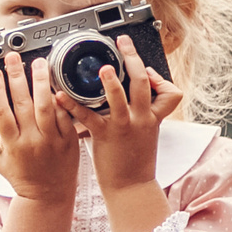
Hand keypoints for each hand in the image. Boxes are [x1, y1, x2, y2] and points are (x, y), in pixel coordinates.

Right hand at [0, 48, 81, 203]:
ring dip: (41, 82)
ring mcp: (51, 141)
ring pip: (46, 106)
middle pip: (22, 104)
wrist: (47, 199)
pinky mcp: (69, 141)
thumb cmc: (21, 179)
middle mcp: (30, 141)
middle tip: (14, 58)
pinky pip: (66, 117)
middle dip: (17, 77)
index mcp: (11, 145)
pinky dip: (62, 100)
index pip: (1, 113)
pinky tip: (58, 83)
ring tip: (38, 63)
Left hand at [73, 43, 187, 231]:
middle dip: (133, 58)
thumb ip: (140, 113)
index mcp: (152, 118)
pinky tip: (61, 96)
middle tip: (123, 42)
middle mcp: (141, 119)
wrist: (131, 189)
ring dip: (110, 82)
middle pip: (142, 83)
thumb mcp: (146, 134)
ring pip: (120, 98)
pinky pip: (88, 117)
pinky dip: (73, 105)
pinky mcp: (105, 137)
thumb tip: (129, 92)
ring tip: (103, 69)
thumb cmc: (135, 161)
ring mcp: (124, 127)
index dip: (160, 78)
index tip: (148, 69)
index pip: (170, 93)